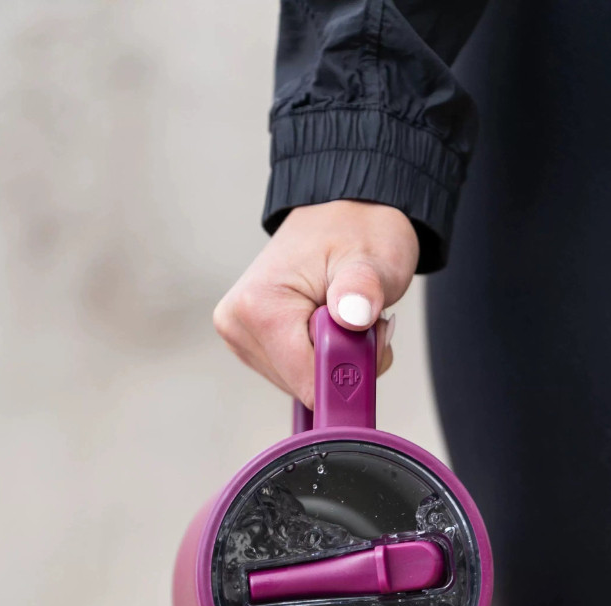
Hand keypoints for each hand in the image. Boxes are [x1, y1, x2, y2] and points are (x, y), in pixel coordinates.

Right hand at [213, 200, 418, 408]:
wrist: (343, 213)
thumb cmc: (357, 232)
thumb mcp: (371, 257)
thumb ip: (363, 290)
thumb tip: (354, 317)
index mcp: (258, 305)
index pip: (307, 381)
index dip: (349, 370)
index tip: (370, 336)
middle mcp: (239, 324)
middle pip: (304, 387)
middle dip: (344, 362)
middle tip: (361, 318)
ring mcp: (242, 336)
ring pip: (303, 384)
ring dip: (337, 358)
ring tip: (344, 313)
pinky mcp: (253, 344)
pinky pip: (298, 374)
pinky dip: (324, 356)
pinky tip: (329, 323)